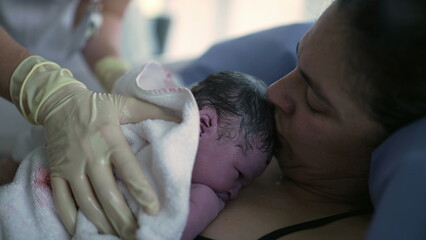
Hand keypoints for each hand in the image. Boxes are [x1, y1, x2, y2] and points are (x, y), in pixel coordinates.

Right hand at [10, 56, 177, 238]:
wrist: (58, 103)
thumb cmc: (98, 105)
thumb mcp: (126, 103)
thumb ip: (152, 111)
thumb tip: (180, 118)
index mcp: (110, 138)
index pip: (128, 168)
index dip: (141, 191)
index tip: (154, 210)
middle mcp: (90, 154)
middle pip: (107, 193)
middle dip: (123, 218)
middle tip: (137, 234)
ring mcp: (70, 165)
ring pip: (86, 202)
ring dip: (102, 223)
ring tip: (118, 235)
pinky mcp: (56, 172)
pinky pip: (61, 200)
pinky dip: (71, 219)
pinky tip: (83, 230)